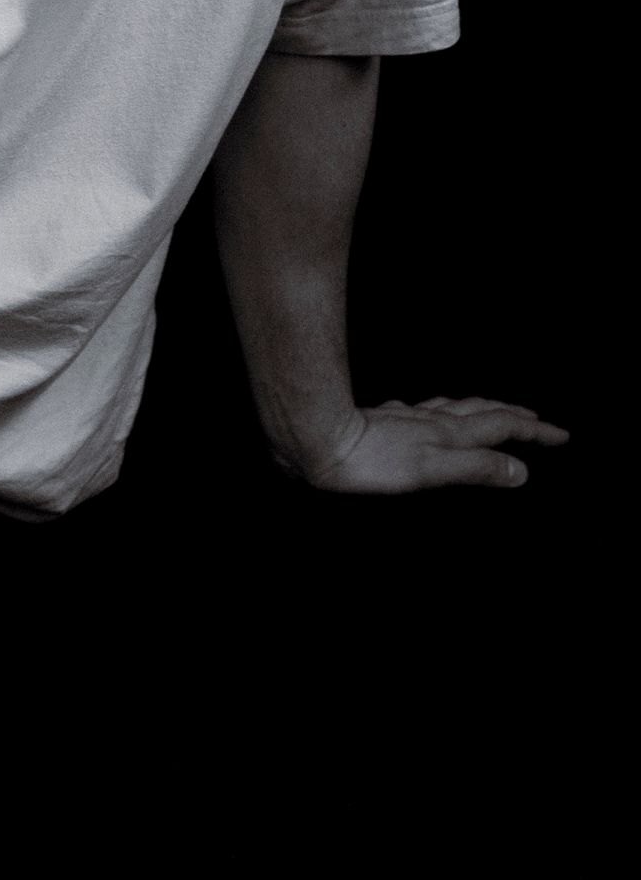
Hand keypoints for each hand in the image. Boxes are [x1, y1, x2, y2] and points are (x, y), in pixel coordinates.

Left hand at [295, 397, 569, 493]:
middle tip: (539, 420)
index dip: (534, 431)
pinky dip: (443, 412)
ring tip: (496, 410)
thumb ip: (476, 468)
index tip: (562, 435)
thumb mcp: (431, 470)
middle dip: (515, 415)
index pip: (501, 427)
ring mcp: (408, 419)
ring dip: (482, 409)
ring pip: (456, 408)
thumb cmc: (370, 462)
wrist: (316, 438)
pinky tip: (429, 414)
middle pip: (483, 411)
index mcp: (448, 433)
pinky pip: (425, 412)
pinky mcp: (385, 422)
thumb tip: (521, 471)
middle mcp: (432, 420)